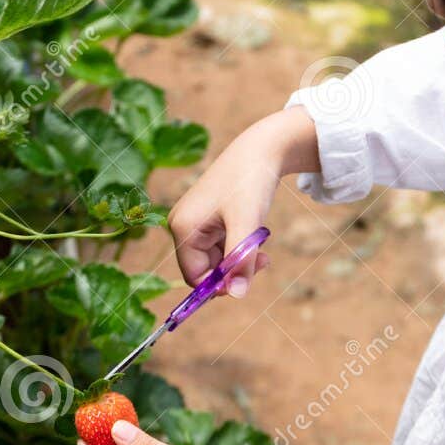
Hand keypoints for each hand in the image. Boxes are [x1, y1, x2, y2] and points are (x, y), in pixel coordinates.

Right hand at [168, 107, 318, 291]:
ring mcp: (195, 222)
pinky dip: (239, 245)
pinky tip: (254, 233)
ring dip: (240, 257)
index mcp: (183, 227)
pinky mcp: (208, 218)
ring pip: (217, 259)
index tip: (247, 281)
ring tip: (261, 243)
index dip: (220, 285)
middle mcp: (183, 225)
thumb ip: (240, 261)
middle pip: (205, 269)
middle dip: (233, 270)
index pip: (194, 276)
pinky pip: (222, 246)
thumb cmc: (250, 183)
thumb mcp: (247, 225)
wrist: (262, 149)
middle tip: (262, 261)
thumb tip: (238, 295)